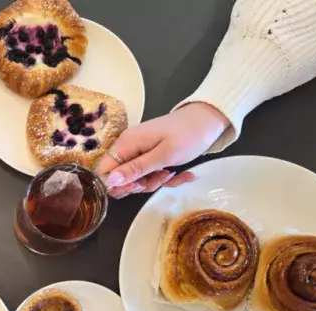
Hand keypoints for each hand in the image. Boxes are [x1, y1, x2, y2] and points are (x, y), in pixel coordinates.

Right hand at [95, 103, 230, 198]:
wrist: (210, 119)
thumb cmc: (189, 135)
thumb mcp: (163, 156)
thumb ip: (135, 170)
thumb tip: (109, 182)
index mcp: (126, 144)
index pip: (104, 172)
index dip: (118, 185)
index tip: (139, 185)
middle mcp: (127, 148)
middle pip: (120, 179)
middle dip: (140, 184)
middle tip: (161, 178)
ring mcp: (138, 152)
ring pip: (136, 179)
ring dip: (155, 182)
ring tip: (173, 174)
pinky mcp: (149, 155)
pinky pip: (148, 174)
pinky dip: (163, 177)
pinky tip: (180, 174)